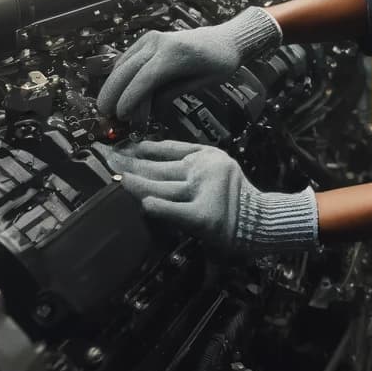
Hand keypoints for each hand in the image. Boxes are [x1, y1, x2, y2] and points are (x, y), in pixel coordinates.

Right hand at [96, 7, 281, 122]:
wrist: (225, 39)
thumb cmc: (219, 62)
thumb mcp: (202, 83)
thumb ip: (172, 94)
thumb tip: (147, 110)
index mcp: (175, 54)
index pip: (144, 79)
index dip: (129, 99)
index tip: (120, 116)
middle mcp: (159, 42)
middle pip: (126, 70)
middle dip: (112, 94)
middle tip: (105, 115)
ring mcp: (151, 39)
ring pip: (122, 64)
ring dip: (112, 86)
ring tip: (109, 108)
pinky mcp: (148, 39)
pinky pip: (127, 58)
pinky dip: (119, 76)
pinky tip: (118, 92)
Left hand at [97, 140, 316, 253]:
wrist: (264, 222)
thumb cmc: (238, 199)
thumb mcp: (218, 166)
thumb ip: (189, 158)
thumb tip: (148, 155)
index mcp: (207, 155)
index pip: (167, 148)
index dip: (141, 148)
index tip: (121, 147)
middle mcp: (205, 169)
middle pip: (158, 167)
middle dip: (130, 164)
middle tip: (107, 159)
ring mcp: (204, 192)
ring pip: (161, 186)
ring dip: (135, 182)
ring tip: (117, 178)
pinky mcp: (203, 217)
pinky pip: (174, 210)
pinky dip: (157, 207)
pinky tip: (143, 204)